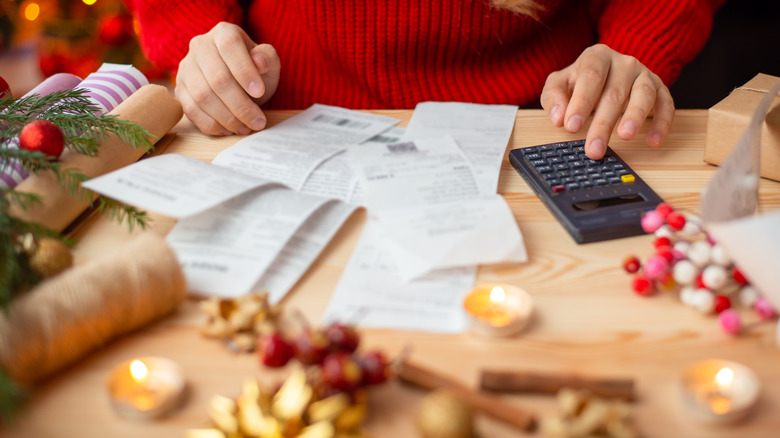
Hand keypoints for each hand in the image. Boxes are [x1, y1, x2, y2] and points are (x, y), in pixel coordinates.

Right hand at [175, 22, 280, 135]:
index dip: (245, 71)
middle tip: (258, 121)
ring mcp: (186, 68)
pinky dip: (212, 124)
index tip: (260, 92)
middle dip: (241, 105)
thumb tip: (259, 62)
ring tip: (246, 128)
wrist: (238, 81)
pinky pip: (191, 110)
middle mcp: (200, 46)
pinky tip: (229, 130)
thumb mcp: (268, 62)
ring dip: (227, 118)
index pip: (230, 47)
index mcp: (223, 33)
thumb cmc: (256, 70)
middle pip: (218, 78)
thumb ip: (267, 58)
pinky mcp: (180, 90)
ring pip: (203, 96)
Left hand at [541, 44, 673, 158]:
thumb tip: (558, 118)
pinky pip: (666, 104)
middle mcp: (624, 62)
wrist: (609, 71)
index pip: (590, 77)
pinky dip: (662, 123)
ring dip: (635, 116)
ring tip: (625, 136)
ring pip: (643, 94)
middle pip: (614, 92)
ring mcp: (644, 74)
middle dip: (603, 123)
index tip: (572, 126)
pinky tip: (653, 141)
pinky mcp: (660, 88)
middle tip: (594, 149)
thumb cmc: (580, 81)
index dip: (581, 102)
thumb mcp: (559, 84)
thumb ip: (553, 97)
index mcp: (597, 56)